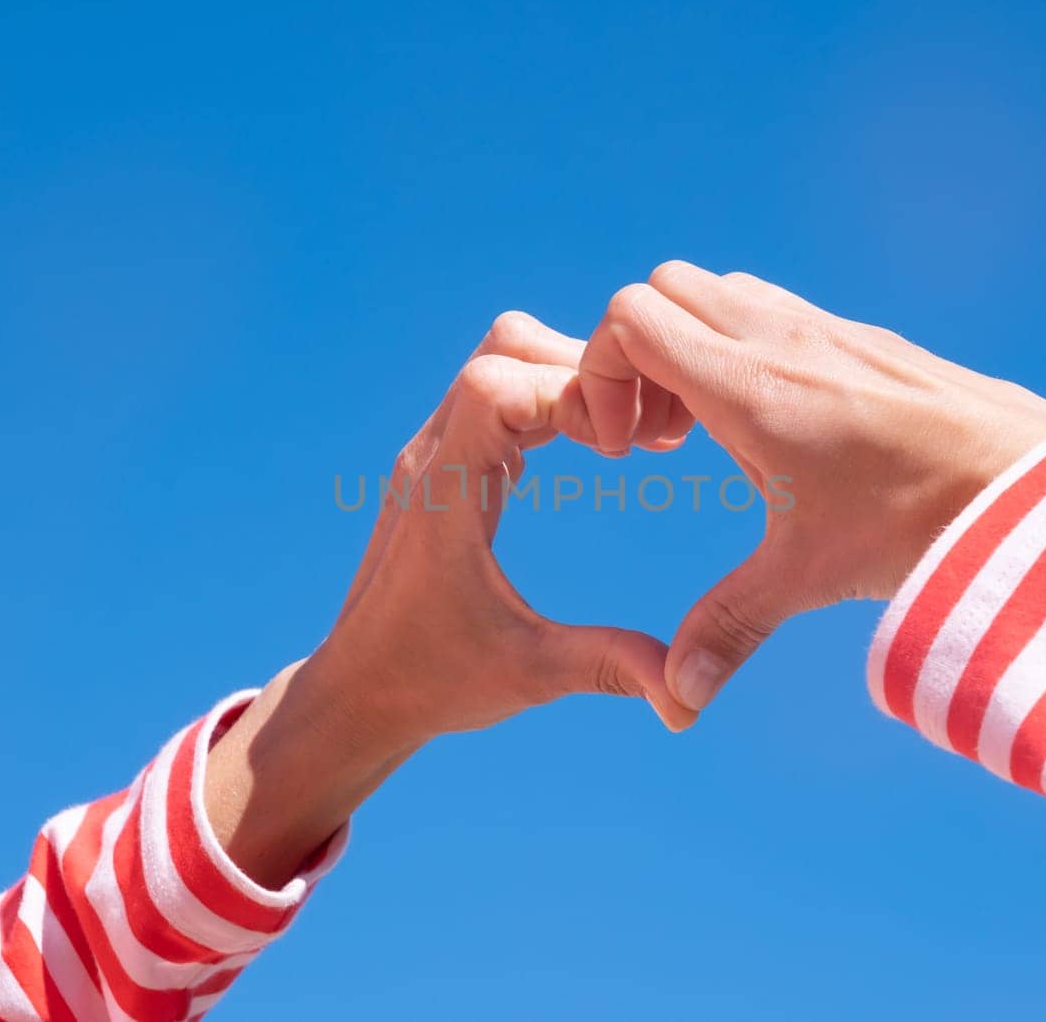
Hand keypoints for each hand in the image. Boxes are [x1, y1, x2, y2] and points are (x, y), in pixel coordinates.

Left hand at [320, 309, 695, 741]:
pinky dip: (545, 402)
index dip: (567, 391)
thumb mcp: (529, 675)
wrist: (358, 692)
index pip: (493, 384)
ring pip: (497, 361)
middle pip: (502, 349)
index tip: (619, 444)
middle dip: (580, 371)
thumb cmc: (433, 682)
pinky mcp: (443, 467)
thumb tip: (687, 696)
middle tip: (636, 429)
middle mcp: (433, 459)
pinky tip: (588, 445)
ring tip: (619, 433)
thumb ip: (607, 666)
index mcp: (444, 494)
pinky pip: (493, 395)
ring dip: (562, 379)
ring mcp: (434, 457)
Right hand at [579, 261, 1045, 711]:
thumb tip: (678, 698)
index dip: (601, 374)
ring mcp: (822, 327)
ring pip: (716, 292)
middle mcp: (779, 338)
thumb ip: (728, 625)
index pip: (630, 316)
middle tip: (659, 438)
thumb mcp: (809, 574)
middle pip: (662, 290)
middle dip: (636, 357)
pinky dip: (741, 347)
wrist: (1033, 483)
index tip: (628, 450)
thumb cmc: (919, 521)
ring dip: (690, 347)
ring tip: (708, 431)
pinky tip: (772, 426)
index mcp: (748, 385)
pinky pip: (769, 308)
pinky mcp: (857, 336)